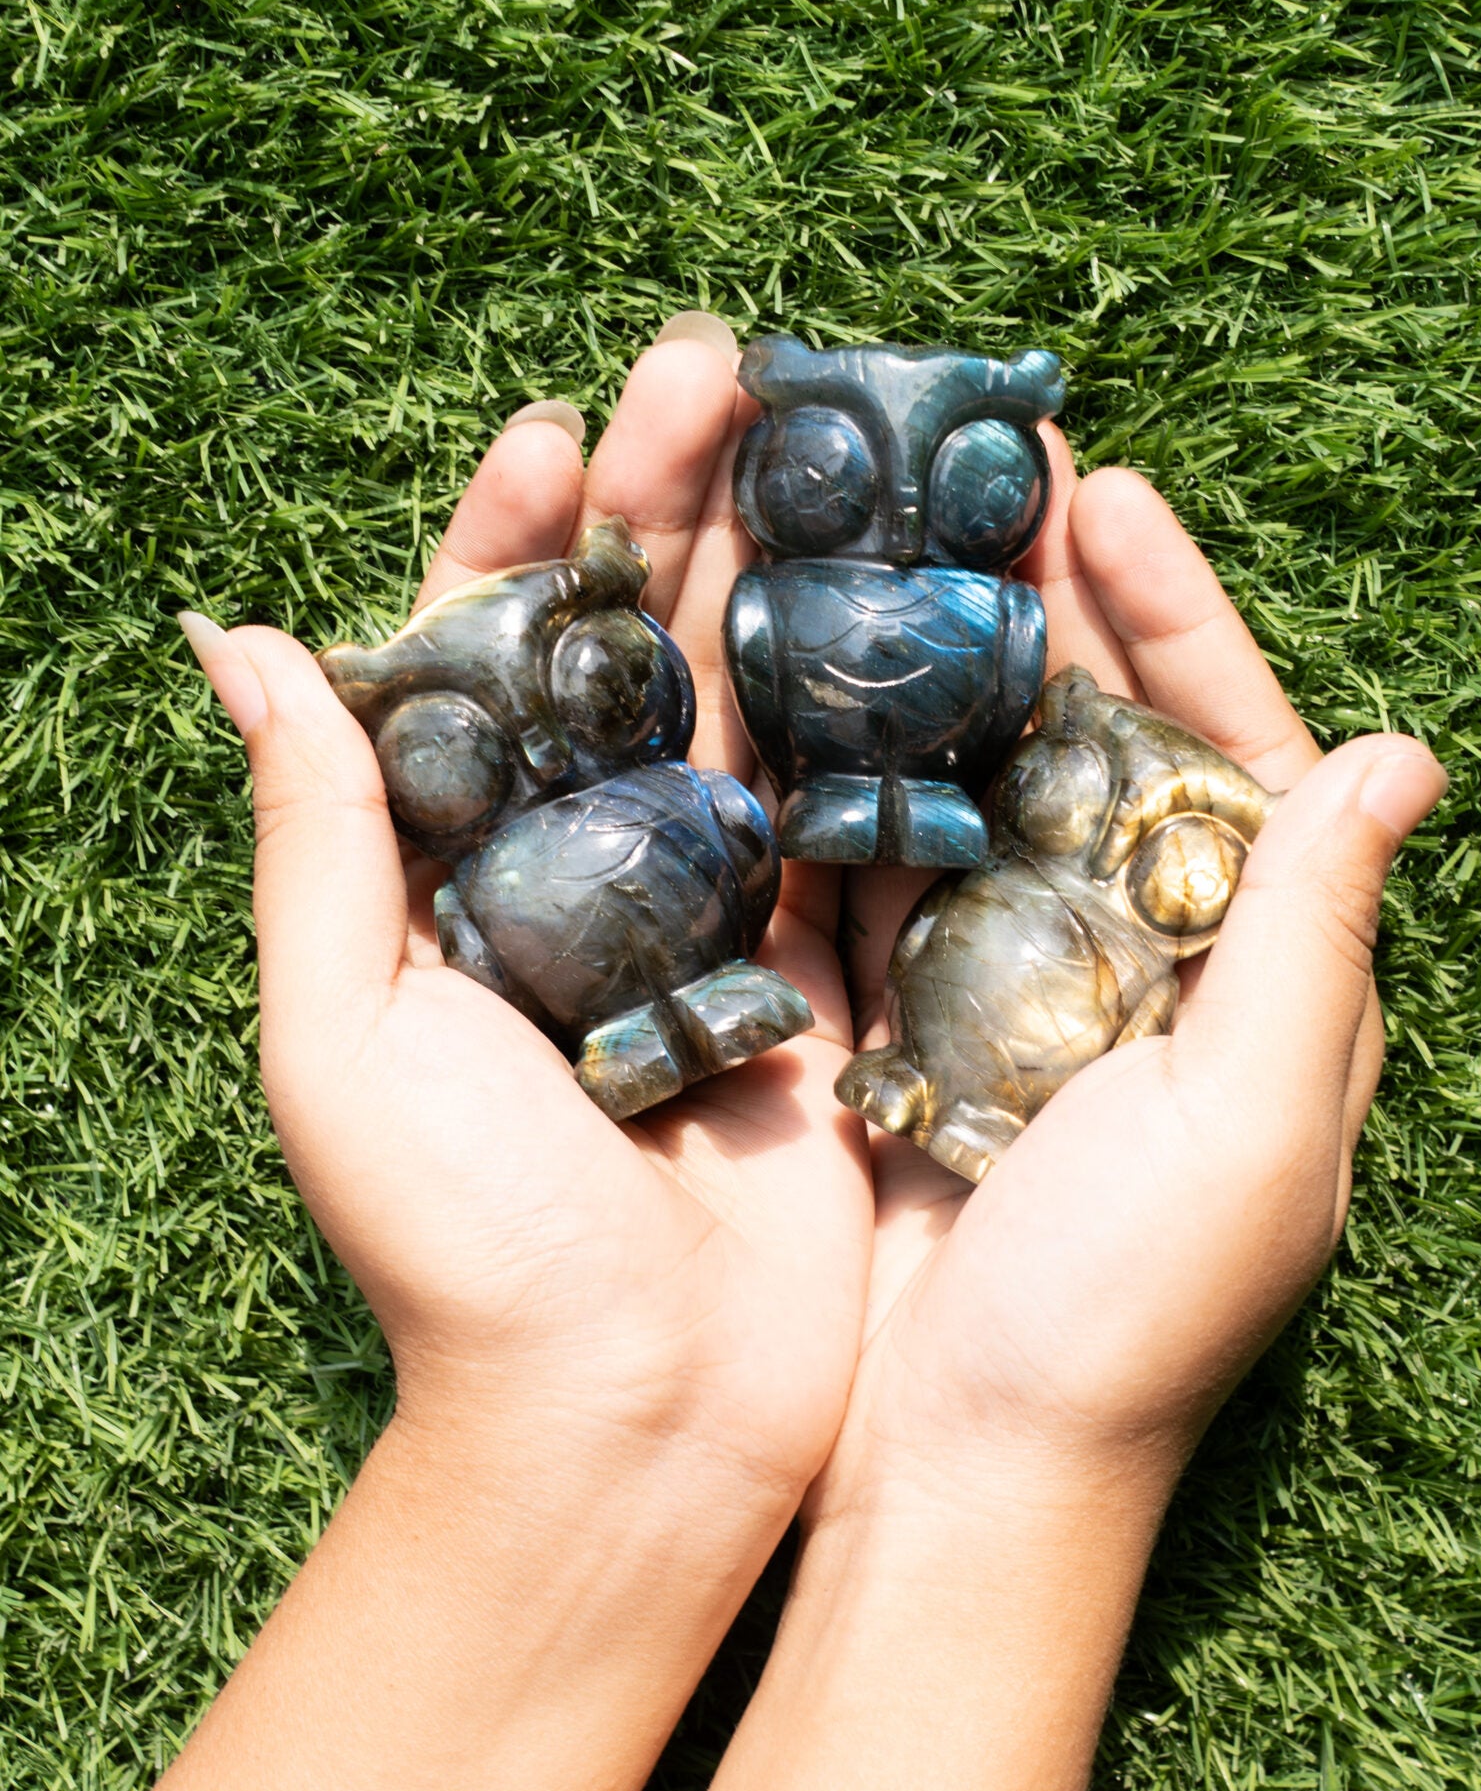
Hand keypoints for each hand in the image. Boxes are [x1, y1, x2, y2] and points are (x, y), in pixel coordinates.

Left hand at [180, 326, 870, 1510]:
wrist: (630, 1428)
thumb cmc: (462, 1251)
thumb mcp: (342, 1036)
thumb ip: (315, 836)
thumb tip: (237, 638)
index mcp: (462, 866)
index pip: (483, 655)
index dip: (516, 534)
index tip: (554, 428)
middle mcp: (592, 865)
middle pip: (636, 642)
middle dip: (677, 497)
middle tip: (728, 363)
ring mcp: (718, 910)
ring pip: (757, 698)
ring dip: (796, 566)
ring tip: (849, 436)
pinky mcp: (826, 968)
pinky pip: (861, 811)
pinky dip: (893, 705)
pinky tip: (933, 598)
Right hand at [826, 431, 1444, 1512]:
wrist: (958, 1470)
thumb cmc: (1128, 1316)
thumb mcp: (1252, 1118)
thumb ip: (1311, 930)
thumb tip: (1402, 753)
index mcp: (1246, 971)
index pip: (1228, 747)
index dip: (1178, 612)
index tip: (1114, 491)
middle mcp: (1126, 958)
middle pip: (1087, 735)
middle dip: (1039, 597)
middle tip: (976, 461)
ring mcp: (999, 982)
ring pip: (971, 777)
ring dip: (931, 654)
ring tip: (874, 524)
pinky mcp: (889, 1016)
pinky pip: (874, 859)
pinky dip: (844, 765)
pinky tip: (800, 663)